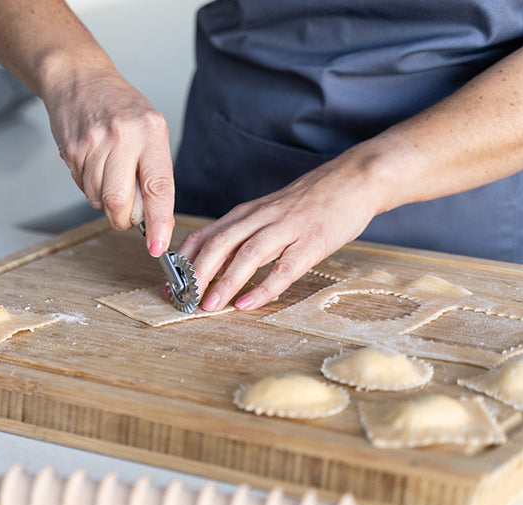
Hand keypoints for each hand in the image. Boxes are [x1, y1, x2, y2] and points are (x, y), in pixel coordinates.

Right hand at [42, 66, 174, 255]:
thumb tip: (158, 219)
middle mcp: (123, 137)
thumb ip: (155, 172)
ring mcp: (93, 144)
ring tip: (110, 175)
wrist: (79, 80)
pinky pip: (83, 189)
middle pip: (120, 202)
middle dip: (124, 218)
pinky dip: (91, 187)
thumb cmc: (120, 107)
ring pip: (99, 200)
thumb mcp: (150, 130)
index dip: (158, 222)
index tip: (158, 246)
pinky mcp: (72, 151)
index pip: (158, 187)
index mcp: (150, 132)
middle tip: (128, 212)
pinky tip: (94, 165)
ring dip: (107, 202)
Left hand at [176, 156, 383, 310]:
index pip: (204, 234)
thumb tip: (213, 264)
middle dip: (196, 273)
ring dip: (225, 282)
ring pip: (248, 254)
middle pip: (219, 243)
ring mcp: (288, 228)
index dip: (183, 260)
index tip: (168, 284)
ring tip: (208, 306)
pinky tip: (249, 304)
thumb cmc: (309, 202)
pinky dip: (264, 287)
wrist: (354, 180)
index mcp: (246, 213)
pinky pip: (285, 266)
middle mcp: (260, 218)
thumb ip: (242, 235)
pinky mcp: (313, 241)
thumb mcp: (267, 213)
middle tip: (182, 299)